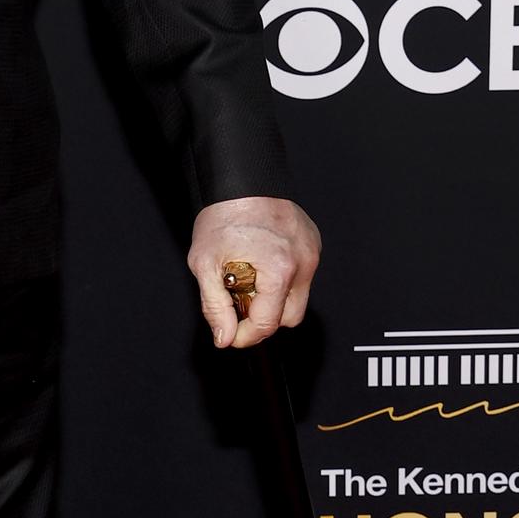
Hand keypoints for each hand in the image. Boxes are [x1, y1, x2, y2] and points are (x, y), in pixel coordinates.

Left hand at [187, 196, 321, 349]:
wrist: (241, 179)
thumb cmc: (223, 215)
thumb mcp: (205, 264)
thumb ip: (215, 306)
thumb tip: (225, 338)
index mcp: (279, 271)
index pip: (267, 324)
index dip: (245, 336)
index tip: (230, 333)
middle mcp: (303, 263)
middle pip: (288, 318)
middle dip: (263, 317)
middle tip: (238, 301)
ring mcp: (312, 253)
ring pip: (297, 298)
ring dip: (274, 298)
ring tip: (249, 279)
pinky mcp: (313, 244)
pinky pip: (302, 276)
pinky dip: (282, 278)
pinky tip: (261, 262)